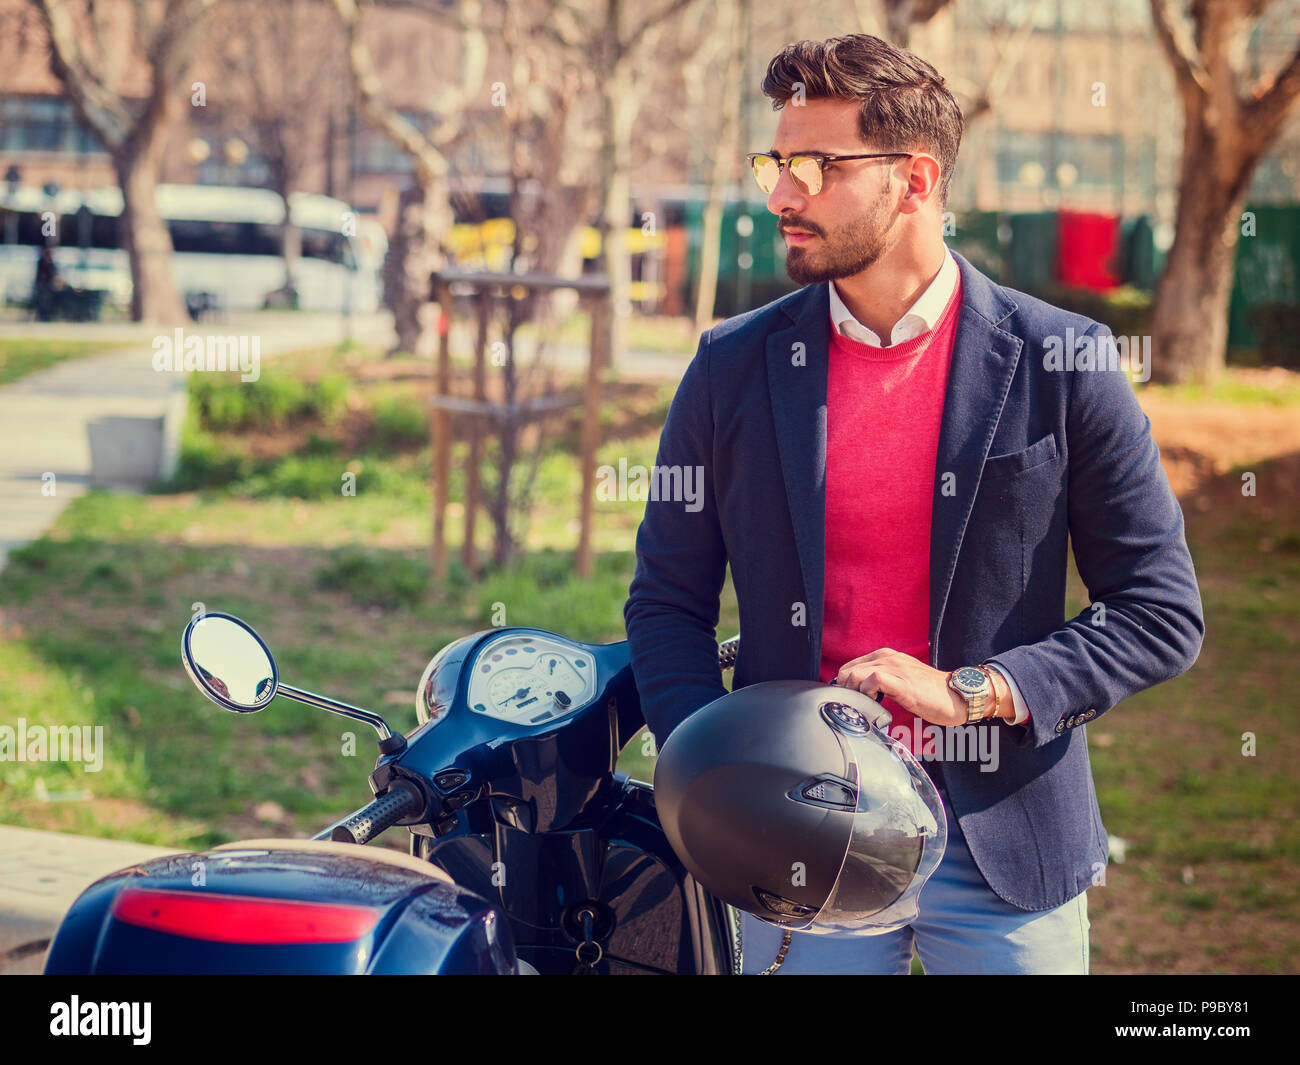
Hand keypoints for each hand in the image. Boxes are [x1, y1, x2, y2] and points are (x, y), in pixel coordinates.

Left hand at [834, 648, 967, 727]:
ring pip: (857, 674)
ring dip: (855, 693)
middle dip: (846, 690)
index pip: (850, 666)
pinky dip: (868, 693)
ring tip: (866, 705)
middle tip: (857, 705)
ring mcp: (896, 669)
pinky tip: (876, 703)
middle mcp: (888, 658)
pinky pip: (874, 681)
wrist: (957, 695)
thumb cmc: (930, 692)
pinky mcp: (903, 683)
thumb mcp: (900, 679)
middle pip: (848, 671)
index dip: (844, 684)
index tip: (850, 699)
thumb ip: (881, 680)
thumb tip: (860, 691)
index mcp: (886, 656)